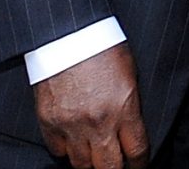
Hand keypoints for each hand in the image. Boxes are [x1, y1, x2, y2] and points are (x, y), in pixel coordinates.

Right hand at [34, 44, 149, 168]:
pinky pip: (58, 150)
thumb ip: (130, 105)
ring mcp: (71, 125)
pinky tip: (72, 142)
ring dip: (90, 162)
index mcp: (124, 108)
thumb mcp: (129, 73)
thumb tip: (131, 129)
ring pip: (81, 164)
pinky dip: (65, 149)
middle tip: (117, 166)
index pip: (137, 151)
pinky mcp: (48, 122)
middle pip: (109, 167)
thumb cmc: (102, 45)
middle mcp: (99, 122)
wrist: (67, 32)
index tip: (139, 166)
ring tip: (95, 156)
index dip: (140, 163)